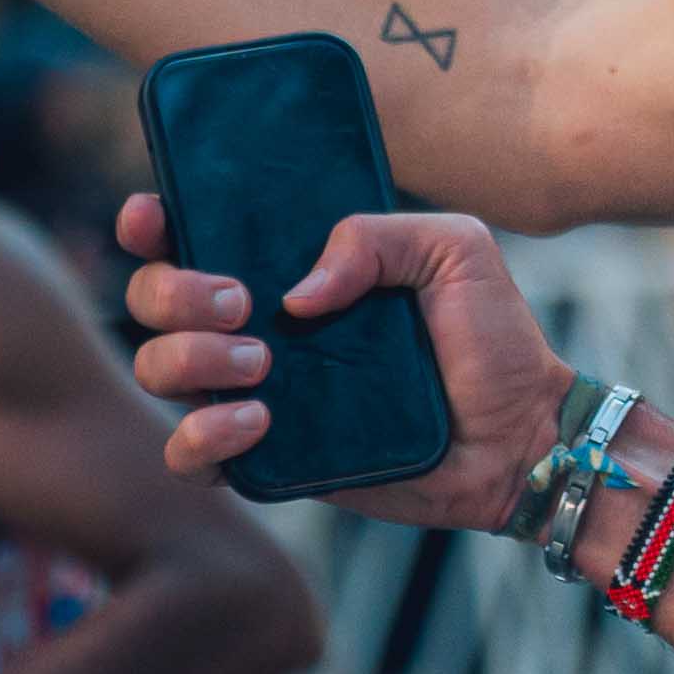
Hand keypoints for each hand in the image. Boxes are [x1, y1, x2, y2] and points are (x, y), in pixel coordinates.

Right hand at [118, 194, 569, 530]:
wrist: (521, 434)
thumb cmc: (493, 338)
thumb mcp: (456, 251)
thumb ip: (379, 235)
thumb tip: (298, 293)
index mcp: (289, 267)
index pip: (190, 235)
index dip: (151, 223)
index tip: (155, 216)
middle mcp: (258, 326)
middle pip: (152, 299)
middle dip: (173, 292)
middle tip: (241, 301)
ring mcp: (255, 392)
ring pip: (158, 369)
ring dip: (188, 358)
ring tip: (265, 362)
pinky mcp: (266, 458)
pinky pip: (188, 454)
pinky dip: (201, 435)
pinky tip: (259, 419)